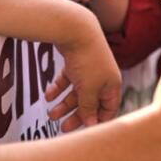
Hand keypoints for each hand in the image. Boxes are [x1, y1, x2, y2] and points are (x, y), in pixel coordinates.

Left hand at [44, 6, 121, 131]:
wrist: (75, 29)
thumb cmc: (87, 59)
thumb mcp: (89, 89)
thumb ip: (89, 108)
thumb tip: (91, 124)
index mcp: (112, 85)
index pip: (109, 109)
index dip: (98, 121)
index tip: (85, 132)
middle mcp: (102, 78)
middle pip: (90, 103)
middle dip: (76, 115)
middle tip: (62, 128)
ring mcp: (88, 70)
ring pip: (76, 92)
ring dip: (63, 104)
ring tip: (51, 114)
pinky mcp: (75, 63)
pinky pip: (67, 80)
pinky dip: (58, 88)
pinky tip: (48, 96)